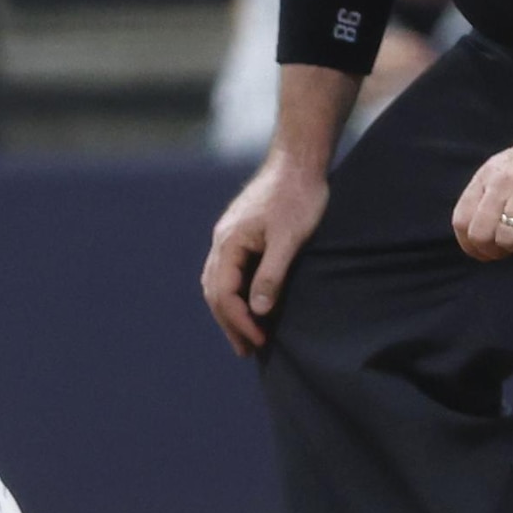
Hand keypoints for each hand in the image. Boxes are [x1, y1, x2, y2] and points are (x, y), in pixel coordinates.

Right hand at [200, 153, 330, 353]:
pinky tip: (248, 302)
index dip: (240, 320)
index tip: (261, 340)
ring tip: (245, 333)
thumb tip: (260, 310)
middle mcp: (222, 241)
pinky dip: (234, 293)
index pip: (223, 292)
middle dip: (229, 322)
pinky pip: (228, 271)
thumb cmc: (298, 197)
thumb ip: (272, 275)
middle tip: (247, 349)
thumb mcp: (290, 239)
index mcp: (229, 242)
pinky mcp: (241, 234)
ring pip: (217, 281)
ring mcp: (229, 236)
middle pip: (214, 290)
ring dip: (229, 310)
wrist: (298, 162)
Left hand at [453, 114, 512, 260]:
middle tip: (510, 251)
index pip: (461, 221)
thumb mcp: (507, 168)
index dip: (470, 245)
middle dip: (493, 251)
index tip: (484, 254)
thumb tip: (480, 231)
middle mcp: (502, 182)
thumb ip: (491, 192)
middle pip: (481, 233)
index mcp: (486, 176)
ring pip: (507, 236)